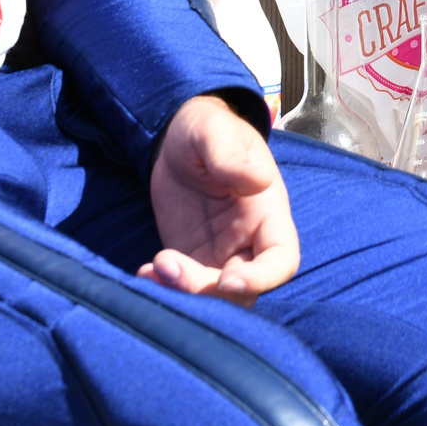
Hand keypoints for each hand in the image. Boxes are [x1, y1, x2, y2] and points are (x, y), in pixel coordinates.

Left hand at [138, 94, 299, 304]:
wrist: (178, 140)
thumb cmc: (207, 128)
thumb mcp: (215, 132)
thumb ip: (231, 157)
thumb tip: (258, 180)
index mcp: (267, 213)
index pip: (282, 260)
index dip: (263, 278)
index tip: (228, 279)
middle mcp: (248, 242)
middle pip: (244, 290)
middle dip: (208, 290)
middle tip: (169, 265)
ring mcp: (219, 255)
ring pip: (213, 297)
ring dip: (184, 294)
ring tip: (152, 269)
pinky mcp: (190, 259)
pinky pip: (183, 287)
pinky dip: (165, 289)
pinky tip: (144, 273)